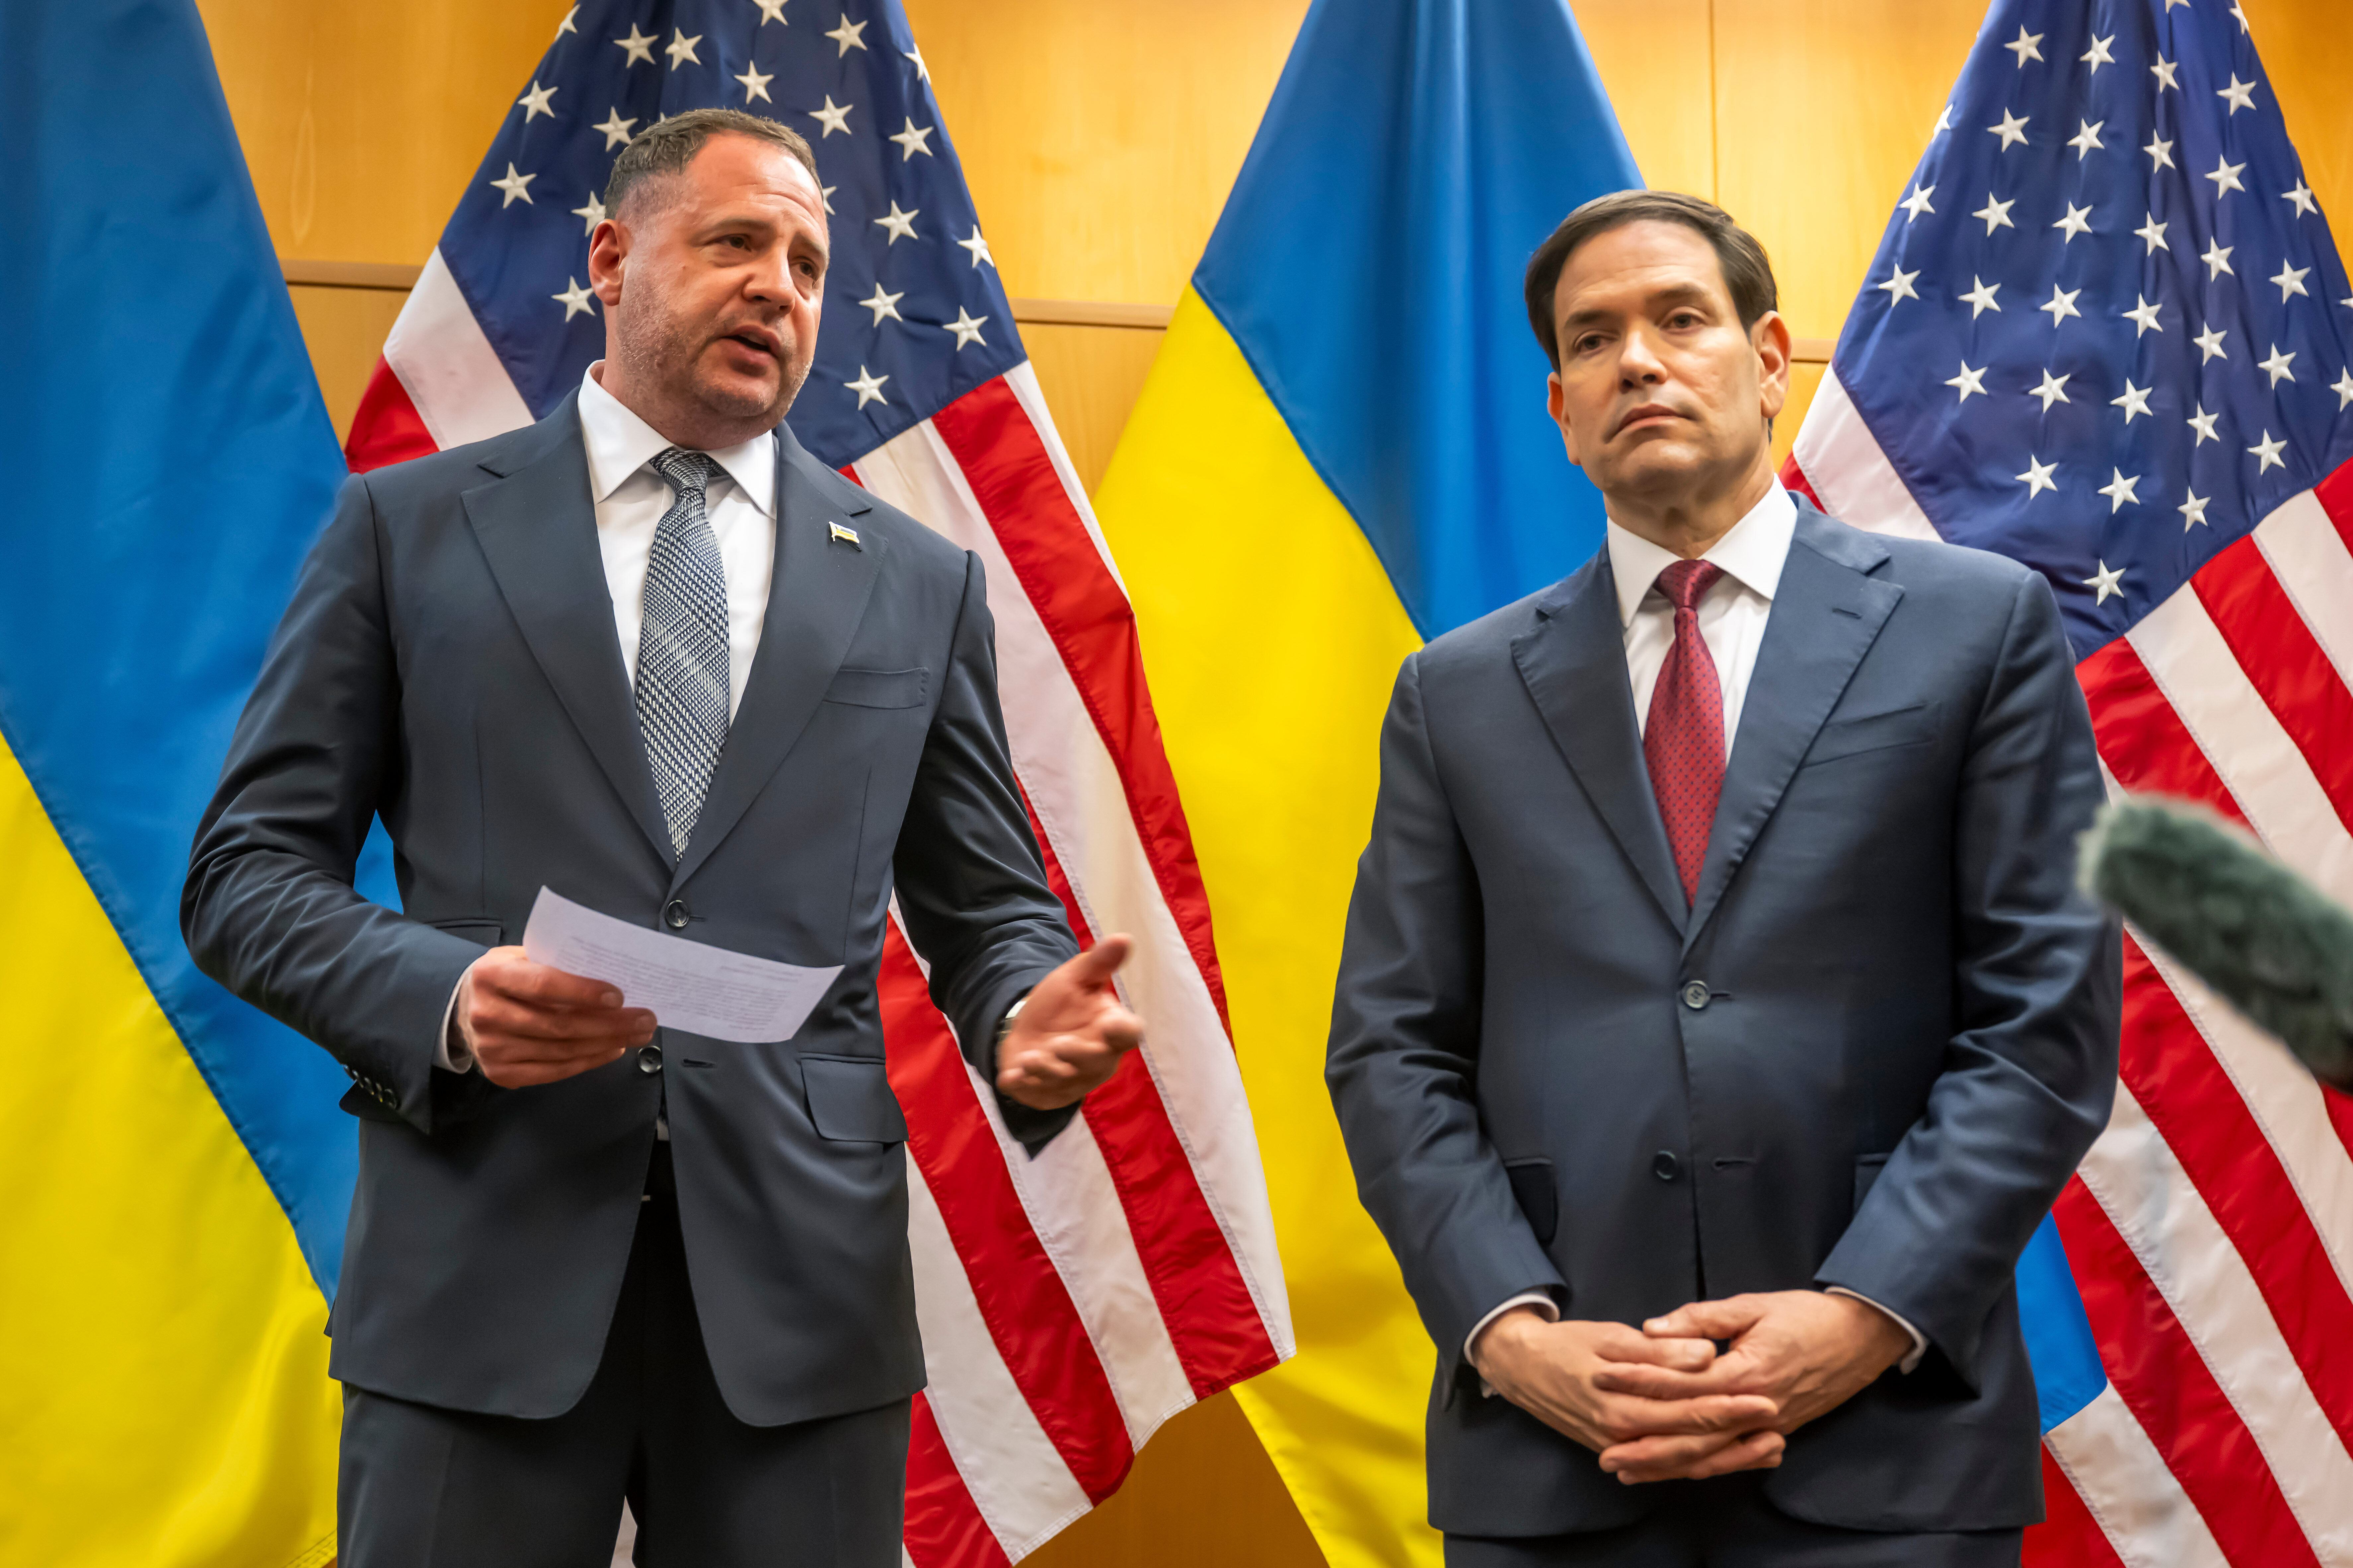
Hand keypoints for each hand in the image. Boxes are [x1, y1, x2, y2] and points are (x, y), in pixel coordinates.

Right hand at [455, 946, 656, 1088]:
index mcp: (491, 975)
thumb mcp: (522, 957)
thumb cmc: (507, 976)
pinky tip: (613, 1049)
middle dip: (609, 1024)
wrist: (464, 1008)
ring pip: (561, 1051)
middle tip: (646, 1019)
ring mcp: (492, 1048)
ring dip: (606, 1043)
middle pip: (558, 1025)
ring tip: (637, 1034)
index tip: (619, 996)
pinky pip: (554, 1071)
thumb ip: (556, 962)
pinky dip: (588, 1061)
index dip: (582, 992)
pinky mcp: (501, 1073)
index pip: (542, 985)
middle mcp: (487, 1014)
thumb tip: (612, 973)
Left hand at [994, 935, 1144, 1109]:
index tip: (1110, 1022)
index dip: (1122, 1031)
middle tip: (1060, 1043)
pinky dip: (1023, 1087)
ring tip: (1029, 1058)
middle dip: (1079, 1055)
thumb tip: (1123, 938)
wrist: (1028, 1028)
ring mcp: (1073, 1081)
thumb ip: (1099, 963)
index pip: (1128, 1034)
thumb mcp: (1076, 978)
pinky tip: (1010, 1078)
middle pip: (1097, 1063)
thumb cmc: (1061, 1004)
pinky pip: (1037, 1095)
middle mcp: (1098, 1061)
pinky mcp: (1048, 1094)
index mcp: (1112, 1031)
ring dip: (1047, 1071)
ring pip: (1065, 1081)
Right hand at [1474, 1308, 1783, 1483]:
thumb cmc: (1568, 1346)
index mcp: (1622, 1404)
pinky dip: (1700, 1462)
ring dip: (1727, 1456)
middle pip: (1690, 1439)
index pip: (1686, 1408)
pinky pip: (1667, 1465)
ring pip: (1682, 1459)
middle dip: (1737, 1433)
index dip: (1728, 1404)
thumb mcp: (1610, 1337)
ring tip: (1768, 1449)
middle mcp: (1624, 1435)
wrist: (1523, 1368)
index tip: (1766, 1397)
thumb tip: (1703, 1356)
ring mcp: (1621, 1449)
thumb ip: (1658, 1351)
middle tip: (1777, 1423)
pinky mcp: (1620, 1451)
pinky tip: (1728, 1457)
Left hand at [1590, 1290, 1910, 1471]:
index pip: (1680, 1383)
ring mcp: (1768, 1425)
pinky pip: (1734, 1458)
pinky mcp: (1777, 1431)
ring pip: (1711, 1455)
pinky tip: (1677, 1470)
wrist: (1862, 1337)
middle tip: (1603, 1451)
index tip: (1601, 1379)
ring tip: (1627, 1469)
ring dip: (1667, 1465)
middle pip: (1691, 1435)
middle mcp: (1756, 1408)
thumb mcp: (1752, 1305)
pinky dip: (1703, 1467)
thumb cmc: (1806, 1316)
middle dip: (1645, 1444)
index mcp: (1746, 1372)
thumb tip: (1652, 1327)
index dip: (1638, 1381)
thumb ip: (1701, 1319)